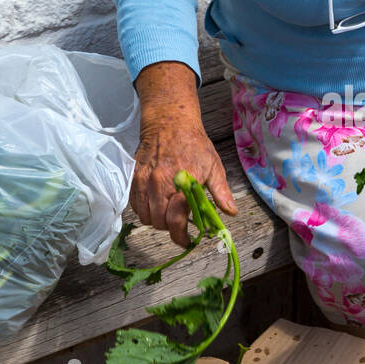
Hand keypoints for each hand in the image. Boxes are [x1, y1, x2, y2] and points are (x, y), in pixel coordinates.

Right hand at [131, 120, 237, 248]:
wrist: (169, 122)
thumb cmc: (194, 144)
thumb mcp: (214, 167)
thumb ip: (221, 193)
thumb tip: (231, 213)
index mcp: (181, 184)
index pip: (176, 221)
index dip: (181, 237)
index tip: (187, 241)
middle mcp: (159, 185)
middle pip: (159, 222)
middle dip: (170, 228)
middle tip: (180, 224)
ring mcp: (143, 181)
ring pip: (145, 216)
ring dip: (156, 220)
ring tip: (167, 213)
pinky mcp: (133, 177)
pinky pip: (134, 205)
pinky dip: (143, 210)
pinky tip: (155, 203)